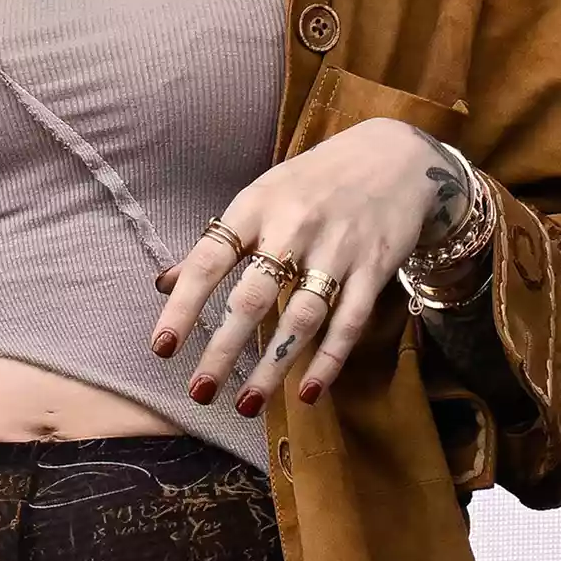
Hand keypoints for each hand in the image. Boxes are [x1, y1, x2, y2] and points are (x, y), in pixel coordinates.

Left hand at [148, 118, 469, 417]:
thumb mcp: (263, 195)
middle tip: (199, 392)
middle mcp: (295, 226)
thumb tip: (166, 283)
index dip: (184, 305)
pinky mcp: (375, 268)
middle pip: (253, 296)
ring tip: (246, 404)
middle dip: (223, 349)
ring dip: (273, 366)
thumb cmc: (315, 181)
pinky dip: (329, 361)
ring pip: (301, 317)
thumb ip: (219, 241)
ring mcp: (338, 249)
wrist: (398, 156)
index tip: (162, 347)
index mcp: (258, 204)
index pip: (210, 259)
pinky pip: (348, 322)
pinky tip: (306, 392)